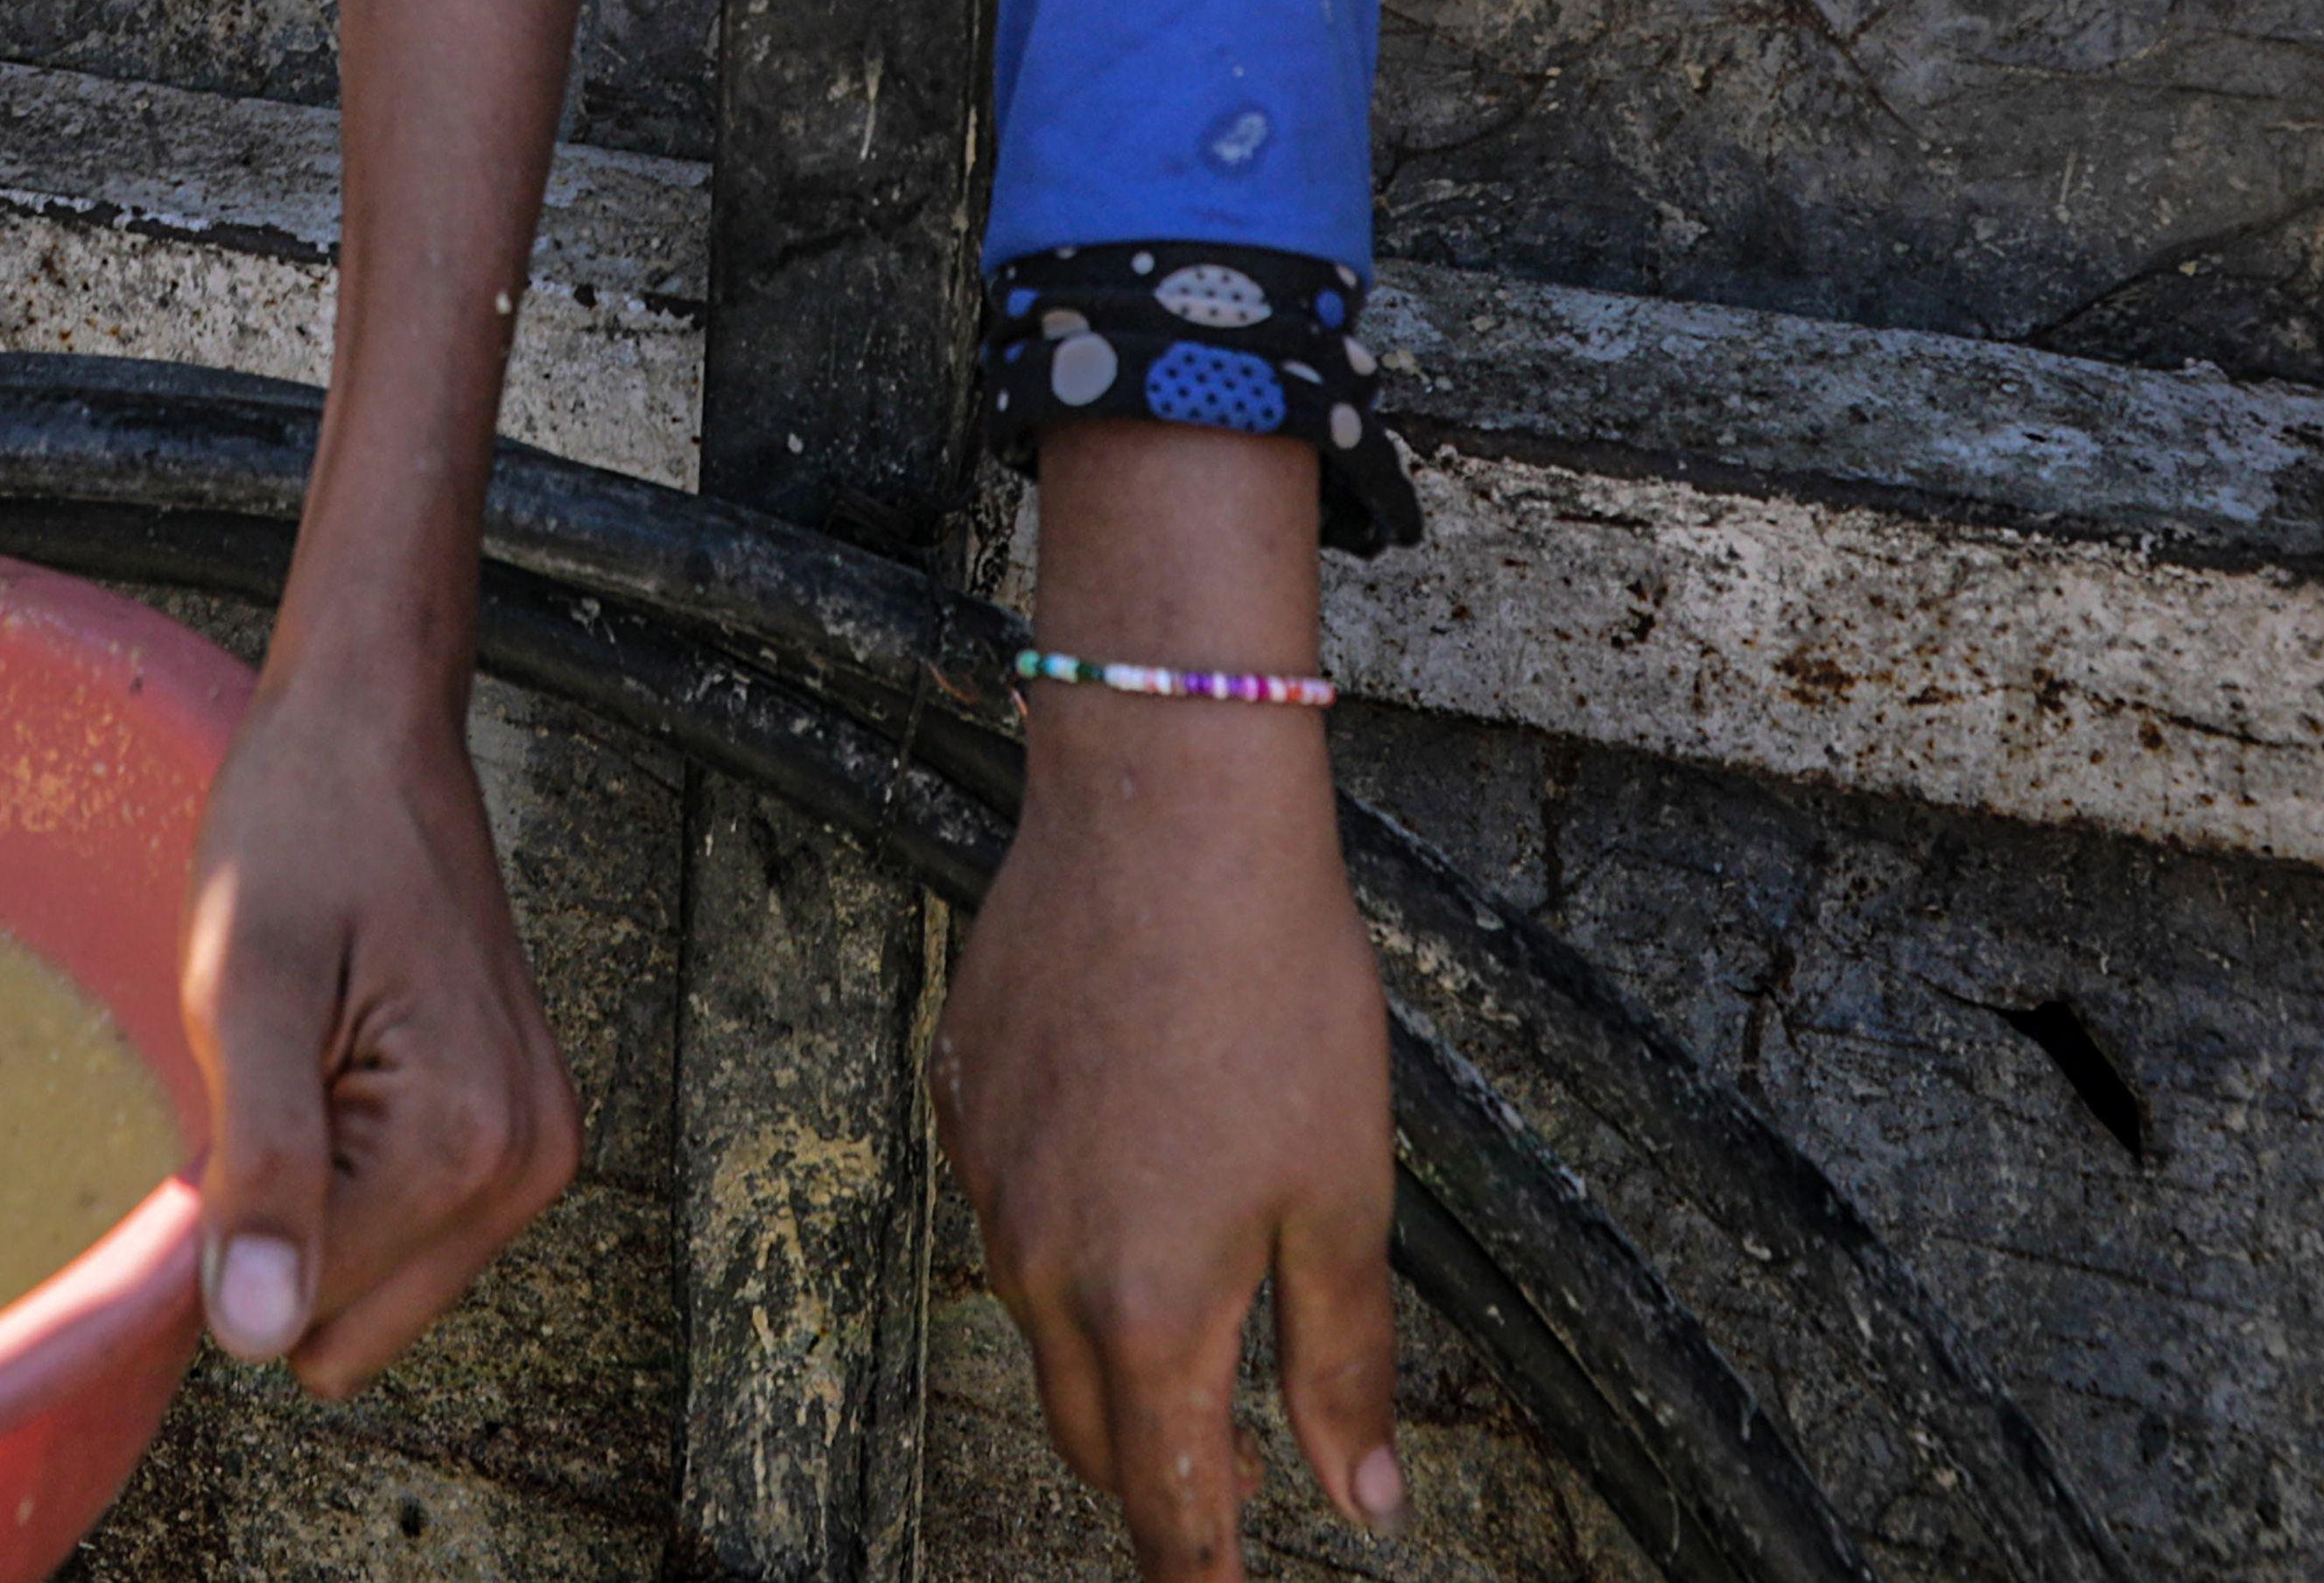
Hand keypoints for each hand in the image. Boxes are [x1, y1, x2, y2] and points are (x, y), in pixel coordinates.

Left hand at [182, 661, 580, 1389]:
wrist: (372, 725)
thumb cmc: (300, 825)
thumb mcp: (244, 988)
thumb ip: (263, 1165)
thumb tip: (257, 1332)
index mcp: (466, 1143)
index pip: (304, 1317)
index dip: (232, 1231)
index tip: (233, 1099)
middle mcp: (529, 1164)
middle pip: (349, 1326)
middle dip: (283, 1228)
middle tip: (269, 1080)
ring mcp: (535, 1148)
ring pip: (374, 1284)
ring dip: (313, 1196)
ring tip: (305, 1058)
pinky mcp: (519, 1126)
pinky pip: (403, 1226)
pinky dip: (350, 1168)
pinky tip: (338, 1059)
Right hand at [934, 704, 1404, 1576]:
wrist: (1158, 816)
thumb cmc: (1271, 989)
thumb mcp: (1343, 1190)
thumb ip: (1343, 1361)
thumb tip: (1363, 1503)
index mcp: (1149, 1308)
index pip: (1165, 1497)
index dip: (1196, 1568)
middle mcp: (1042, 1265)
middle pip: (1087, 1428)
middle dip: (1149, 1469)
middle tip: (1215, 1471)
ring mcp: (987, 1179)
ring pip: (1039, 1317)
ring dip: (1106, 1341)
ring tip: (1184, 1287)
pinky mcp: (960, 1097)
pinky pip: (1005, 1206)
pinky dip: (1061, 1221)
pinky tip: (1126, 1147)